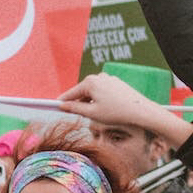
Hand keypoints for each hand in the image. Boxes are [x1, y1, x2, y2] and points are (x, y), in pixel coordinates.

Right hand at [60, 75, 192, 149]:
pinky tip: (104, 110)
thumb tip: (62, 105)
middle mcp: (99, 77)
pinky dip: (99, 100)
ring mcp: (109, 79)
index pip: (71, 93)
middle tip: (74, 115)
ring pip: (93, 92)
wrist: (141, 111)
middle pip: (82, 92)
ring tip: (95, 116)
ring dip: (90, 103)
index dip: (61, 101)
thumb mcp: (92, 113)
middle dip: (78, 103)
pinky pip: (102, 92)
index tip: (52, 106)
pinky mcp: (117, 83)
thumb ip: (75, 108)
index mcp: (90, 82)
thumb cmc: (116, 112)